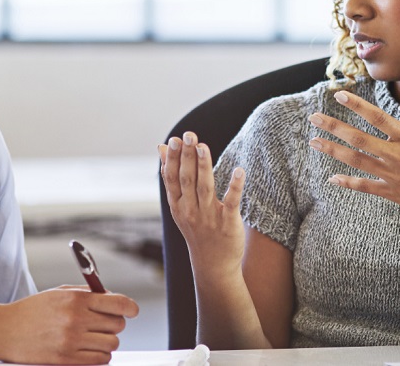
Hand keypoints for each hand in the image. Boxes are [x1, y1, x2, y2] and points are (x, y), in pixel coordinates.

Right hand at [0, 286, 138, 364]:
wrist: (4, 330)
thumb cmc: (32, 310)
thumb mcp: (59, 292)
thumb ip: (87, 293)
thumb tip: (113, 298)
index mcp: (76, 299)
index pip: (118, 303)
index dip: (130, 307)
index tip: (131, 310)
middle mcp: (76, 319)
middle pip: (118, 325)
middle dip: (114, 323)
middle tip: (103, 323)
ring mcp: (72, 341)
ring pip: (111, 344)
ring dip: (106, 341)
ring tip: (93, 337)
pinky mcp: (67, 359)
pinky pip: (100, 360)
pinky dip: (99, 355)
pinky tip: (88, 348)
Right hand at [158, 132, 245, 278]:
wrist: (213, 265)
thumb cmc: (197, 228)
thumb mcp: (179, 205)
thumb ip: (172, 176)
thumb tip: (160, 147)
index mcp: (177, 205)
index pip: (171, 178)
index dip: (171, 159)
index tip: (173, 139)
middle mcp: (190, 210)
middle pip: (187, 179)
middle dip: (186, 157)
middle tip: (188, 135)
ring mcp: (209, 217)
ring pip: (205, 187)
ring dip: (203, 166)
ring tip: (203, 146)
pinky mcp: (228, 223)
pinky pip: (231, 202)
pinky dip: (235, 186)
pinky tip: (239, 170)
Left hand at [307, 84, 399, 230]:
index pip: (378, 117)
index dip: (356, 106)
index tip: (338, 95)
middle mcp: (398, 155)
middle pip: (358, 137)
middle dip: (333, 126)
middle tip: (313, 118)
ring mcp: (393, 175)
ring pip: (356, 160)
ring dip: (333, 150)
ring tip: (313, 142)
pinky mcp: (393, 193)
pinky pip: (365, 186)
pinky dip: (348, 182)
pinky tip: (332, 178)